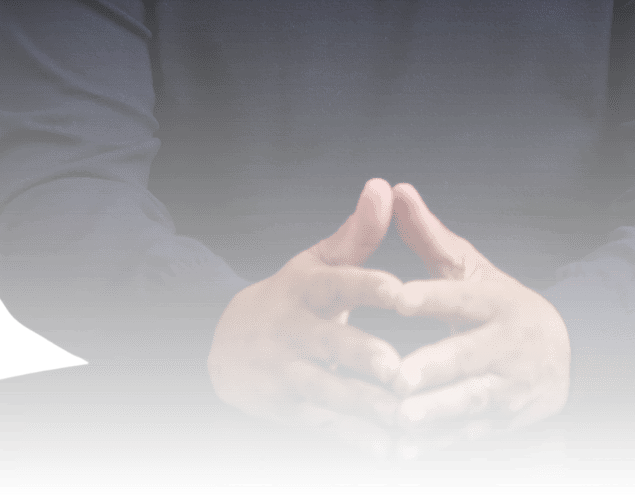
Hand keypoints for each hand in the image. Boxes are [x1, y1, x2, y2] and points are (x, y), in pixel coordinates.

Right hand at [207, 179, 401, 458]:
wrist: (230, 344)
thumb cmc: (293, 295)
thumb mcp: (317, 260)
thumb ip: (357, 232)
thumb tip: (385, 186)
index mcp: (308, 289)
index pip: (339, 284)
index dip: (367, 286)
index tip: (399, 289)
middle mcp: (297, 332)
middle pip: (333, 345)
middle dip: (363, 356)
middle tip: (396, 367)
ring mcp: (291, 373)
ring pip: (332, 392)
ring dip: (367, 405)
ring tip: (404, 414)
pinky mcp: (294, 409)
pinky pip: (330, 425)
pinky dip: (358, 439)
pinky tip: (387, 448)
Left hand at [389, 183, 570, 460]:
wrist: (565, 351)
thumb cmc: (500, 301)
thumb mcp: (471, 265)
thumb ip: (428, 234)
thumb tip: (395, 188)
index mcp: (492, 301)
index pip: (458, 297)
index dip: (429, 297)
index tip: (397, 298)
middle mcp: (501, 345)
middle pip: (464, 357)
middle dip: (432, 368)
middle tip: (397, 377)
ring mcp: (505, 387)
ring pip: (468, 400)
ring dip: (435, 412)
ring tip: (400, 418)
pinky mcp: (502, 420)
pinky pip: (469, 434)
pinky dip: (440, 443)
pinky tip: (409, 450)